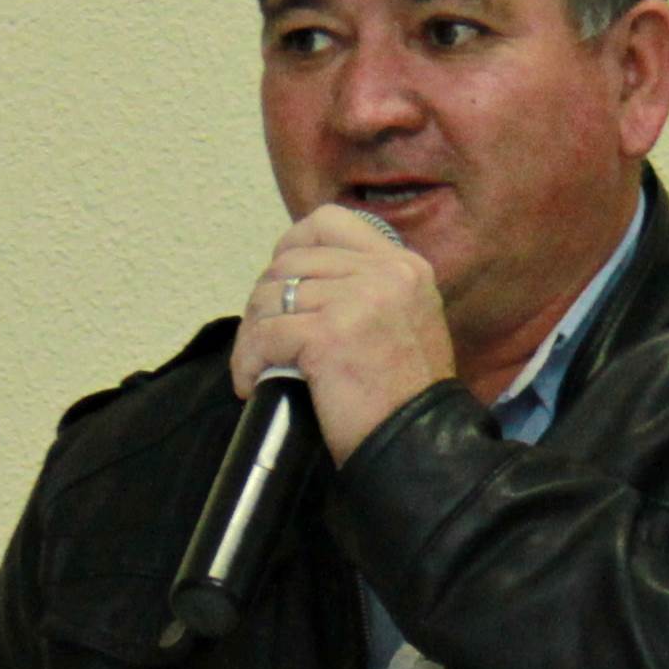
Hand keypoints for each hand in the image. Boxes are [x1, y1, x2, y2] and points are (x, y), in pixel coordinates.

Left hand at [231, 205, 460, 463]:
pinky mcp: (329, 335)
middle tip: (262, 340)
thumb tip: (298, 280)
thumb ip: (368, 290)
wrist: (420, 446)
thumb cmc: (406, 400)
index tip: (280, 282)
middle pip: (290, 260)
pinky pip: (265, 335)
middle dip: (264, 300)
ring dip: (252, 333)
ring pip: (270, 296)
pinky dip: (248, 361)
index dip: (291, 245)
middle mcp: (385, 274)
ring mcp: (357, 300)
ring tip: (256, 365)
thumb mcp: (406, 323)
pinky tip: (251, 383)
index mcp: (404, 266)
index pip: (329, 222)